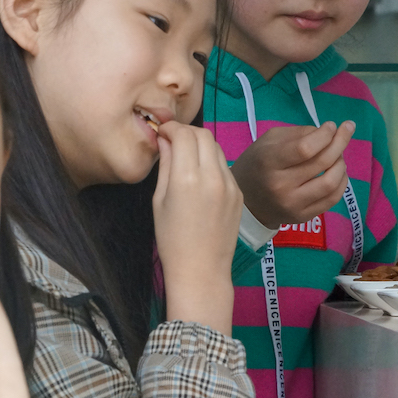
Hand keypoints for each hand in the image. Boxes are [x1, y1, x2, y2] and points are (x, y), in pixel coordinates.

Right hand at [152, 122, 241, 333]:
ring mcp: (230, 184)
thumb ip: (165, 166)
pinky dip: (211, 162)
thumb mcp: (159, 201)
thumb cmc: (172, 239)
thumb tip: (164, 140)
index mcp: (187, 178)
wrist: (201, 269)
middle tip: (173, 141)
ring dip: (200, 144)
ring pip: (216, 147)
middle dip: (186, 132)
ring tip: (187, 157)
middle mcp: (212, 176)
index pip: (183, 134)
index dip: (171, 128)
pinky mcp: (239, 192)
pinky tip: (202, 176)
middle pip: (203, 134)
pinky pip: (224, 165)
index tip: (162, 132)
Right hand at [230, 122, 354, 228]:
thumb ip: (299, 133)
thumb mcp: (269, 141)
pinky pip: (332, 199)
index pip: (305, 148)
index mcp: (268, 162)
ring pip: (331, 183)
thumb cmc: (258, 164)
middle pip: (322, 163)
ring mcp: (292, 204)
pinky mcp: (302, 217)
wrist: (247, 202)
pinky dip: (341, 182)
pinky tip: (337, 172)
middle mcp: (280, 185)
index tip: (331, 125)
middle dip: (340, 143)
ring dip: (341, 164)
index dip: (324, 135)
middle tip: (345, 131)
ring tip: (339, 155)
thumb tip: (328, 132)